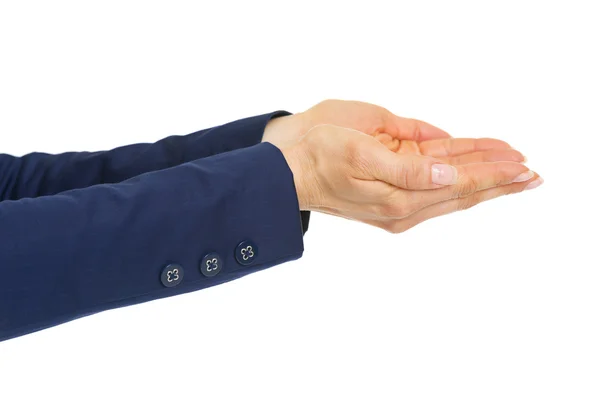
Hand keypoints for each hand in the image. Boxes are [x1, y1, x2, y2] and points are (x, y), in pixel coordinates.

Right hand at [281, 125, 541, 232]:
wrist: (286, 174)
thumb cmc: (318, 154)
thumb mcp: (360, 150)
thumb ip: (407, 165)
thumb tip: (449, 172)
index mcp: (398, 195)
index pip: (457, 183)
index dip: (491, 173)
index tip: (521, 167)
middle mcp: (403, 206)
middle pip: (461, 191)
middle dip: (497, 181)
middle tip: (532, 175)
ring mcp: (398, 206)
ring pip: (451, 192)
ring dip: (483, 181)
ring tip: (513, 173)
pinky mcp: (391, 202)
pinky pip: (434, 191)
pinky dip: (458, 182)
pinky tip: (471, 176)